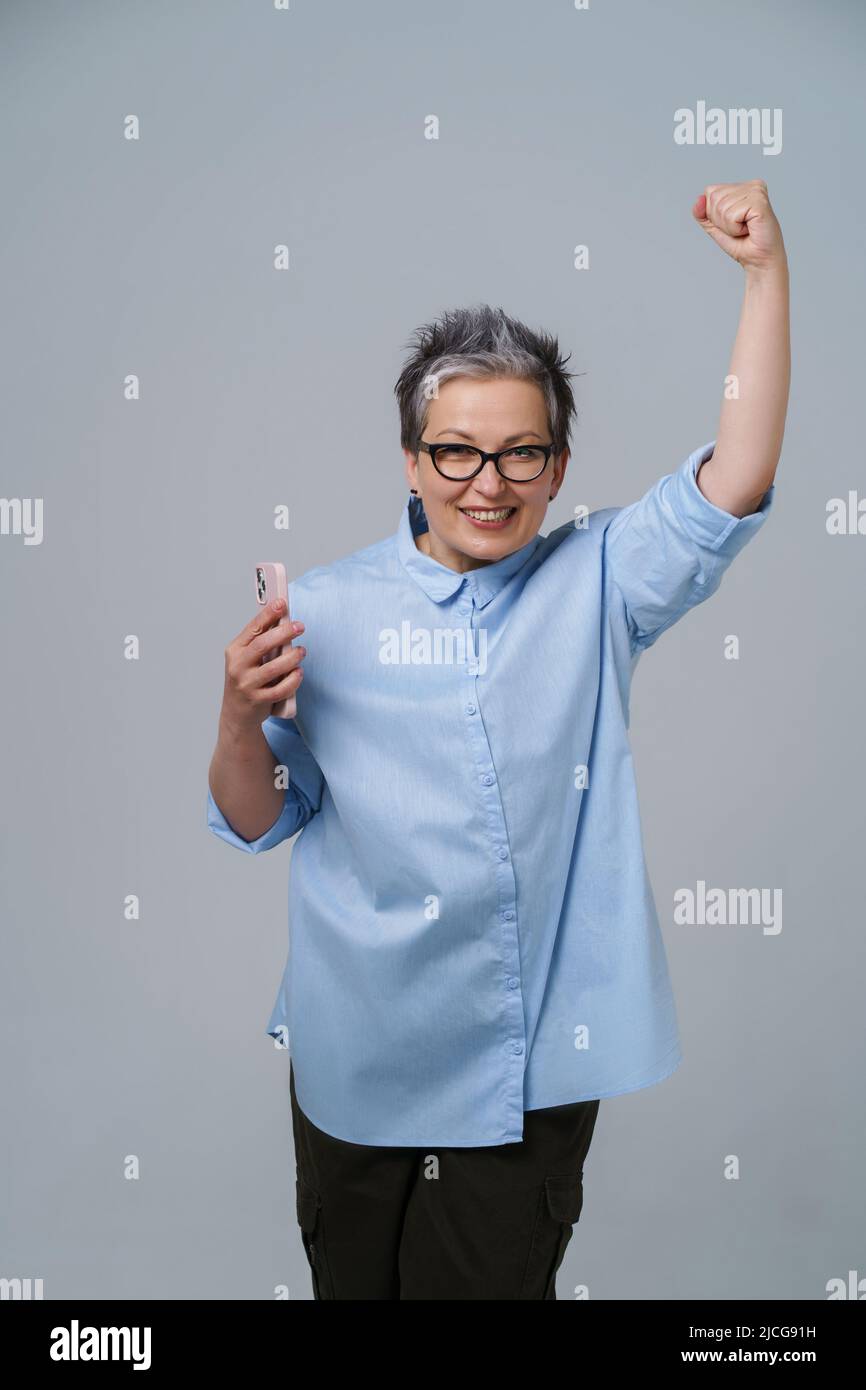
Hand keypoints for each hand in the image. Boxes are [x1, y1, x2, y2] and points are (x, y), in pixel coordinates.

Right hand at [220, 597, 305, 730]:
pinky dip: (293, 680)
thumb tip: (282, 620)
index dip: (268, 614)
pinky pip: (280, 689)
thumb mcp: (246, 658)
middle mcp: (237, 666)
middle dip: (283, 633)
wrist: (237, 713)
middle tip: (300, 626)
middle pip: (262, 645)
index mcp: (235, 650)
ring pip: (273, 668)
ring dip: (292, 657)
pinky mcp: (257, 700)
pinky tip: (299, 673)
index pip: (252, 628)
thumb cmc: (246, 679)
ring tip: (302, 651)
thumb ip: (260, 642)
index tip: (282, 603)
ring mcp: (246, 684)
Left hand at [692, 180, 785, 272]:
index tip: (732, 223)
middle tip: (738, 229)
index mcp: (742, 187)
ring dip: (728, 226)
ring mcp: (757, 192)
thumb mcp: (714, 227)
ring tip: (744, 230)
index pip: (710, 192)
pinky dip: (735, 229)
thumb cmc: (741, 243)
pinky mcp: (760, 202)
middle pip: (714, 197)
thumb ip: (702, 213)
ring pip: (721, 207)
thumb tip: (699, 199)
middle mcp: (751, 186)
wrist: (759, 260)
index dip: (713, 214)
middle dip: (720, 220)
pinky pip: (731, 215)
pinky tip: (749, 229)